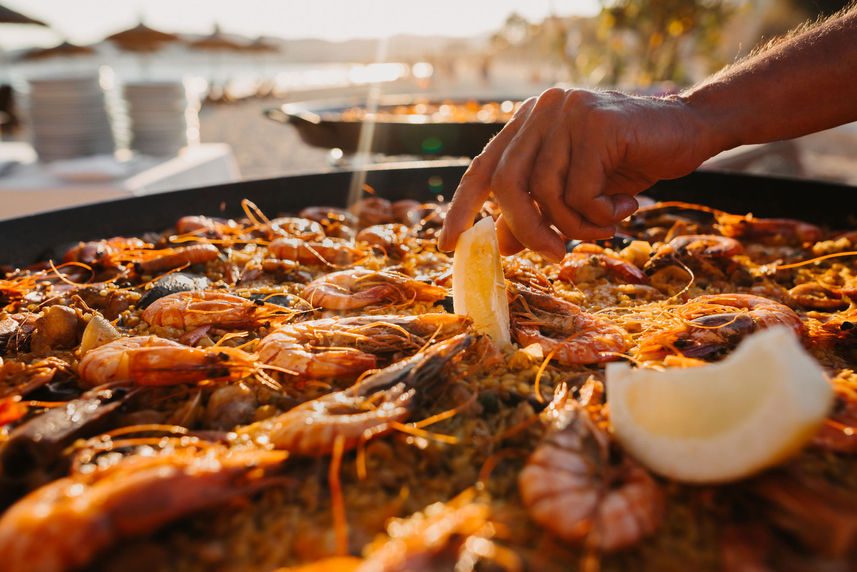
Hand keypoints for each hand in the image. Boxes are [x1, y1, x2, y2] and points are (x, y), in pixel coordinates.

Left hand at [438, 88, 717, 260]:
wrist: (689, 130)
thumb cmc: (627, 163)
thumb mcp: (575, 191)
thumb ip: (536, 211)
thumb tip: (499, 245)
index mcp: (527, 123)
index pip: (482, 168)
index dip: (462, 208)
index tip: (448, 244)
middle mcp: (541, 111)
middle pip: (507, 185)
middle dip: (528, 230)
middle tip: (556, 254)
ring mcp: (567, 113)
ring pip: (546, 194)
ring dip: (577, 225)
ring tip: (607, 223)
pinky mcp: (596, 124)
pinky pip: (581, 193)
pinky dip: (601, 214)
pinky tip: (625, 203)